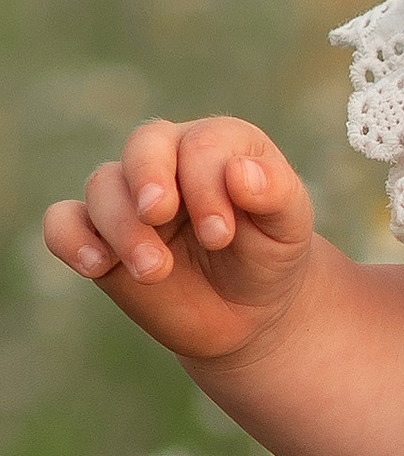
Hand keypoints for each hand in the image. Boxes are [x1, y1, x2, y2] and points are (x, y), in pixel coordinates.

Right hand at [43, 118, 316, 371]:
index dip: (205, 184)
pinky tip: (96, 266)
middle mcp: (168, 159)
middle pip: (143, 145)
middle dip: (149, 179)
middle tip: (159, 215)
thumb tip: (243, 172)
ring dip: (122, 227)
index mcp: (218, 145)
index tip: (219, 235)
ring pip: (102, 185)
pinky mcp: (98, 235)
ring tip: (154, 271)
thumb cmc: (269, 256)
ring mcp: (128, 196)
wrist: (246, 311)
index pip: (201, 144)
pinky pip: (62, 223)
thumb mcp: (289, 228)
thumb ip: (276, 193)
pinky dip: (70, 239)